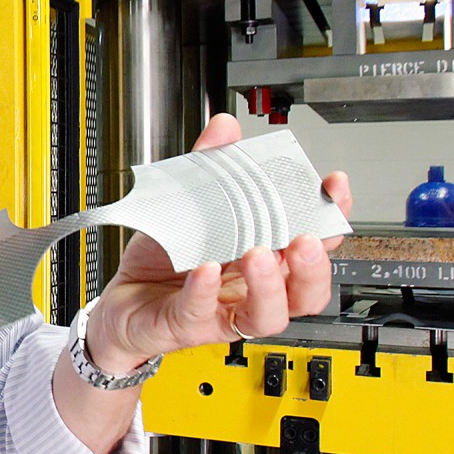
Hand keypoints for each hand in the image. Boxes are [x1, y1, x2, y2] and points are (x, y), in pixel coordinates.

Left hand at [84, 114, 352, 373]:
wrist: (121, 300)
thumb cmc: (163, 260)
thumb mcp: (187, 206)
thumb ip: (209, 167)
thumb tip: (225, 128)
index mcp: (265, 258)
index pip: (313, 243)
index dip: (330, 218)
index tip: (332, 187)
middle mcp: (253, 290)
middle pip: (306, 291)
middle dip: (313, 264)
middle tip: (304, 238)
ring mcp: (225, 311)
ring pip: (269, 314)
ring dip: (269, 285)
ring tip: (258, 255)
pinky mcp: (189, 325)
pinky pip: (203, 312)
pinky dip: (206, 290)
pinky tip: (205, 270)